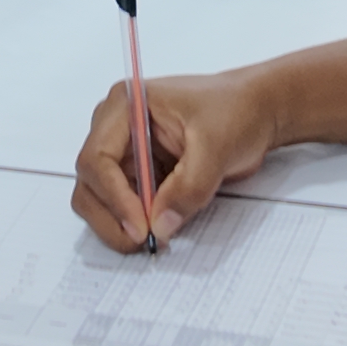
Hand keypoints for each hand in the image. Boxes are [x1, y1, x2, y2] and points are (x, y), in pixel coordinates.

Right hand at [71, 66, 286, 252]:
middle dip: (111, 216)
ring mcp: (126, 152)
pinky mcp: (139, 173)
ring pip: (101, 199)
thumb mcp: (217, 145)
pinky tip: (161, 228)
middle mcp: (116, 127)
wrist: (256, 113)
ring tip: (155, 237)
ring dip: (120, 224)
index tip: (140, 226)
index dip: (114, 197)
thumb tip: (161, 224)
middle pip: (90, 182)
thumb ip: (190, 186)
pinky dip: (136, 223)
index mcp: (126, 104)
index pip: (97, 158)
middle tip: (142, 241)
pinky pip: (124, 206)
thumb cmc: (236, 111)